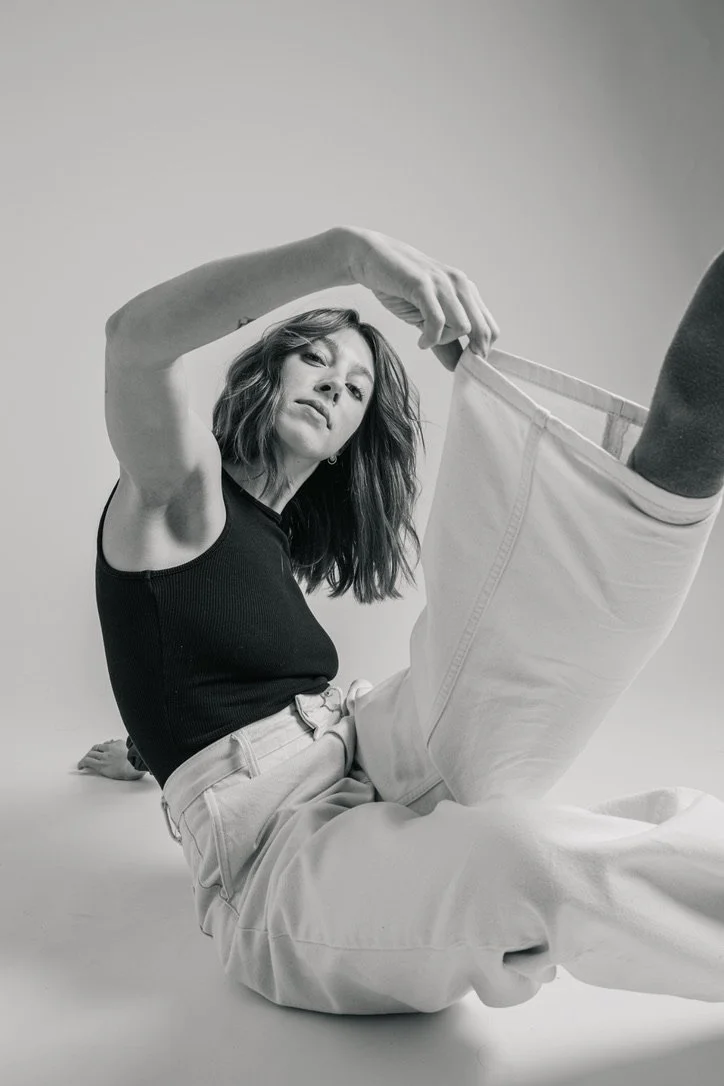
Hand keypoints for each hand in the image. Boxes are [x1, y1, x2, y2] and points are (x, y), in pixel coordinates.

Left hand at [77, 739, 145, 779]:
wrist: (134, 767)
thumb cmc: (136, 761)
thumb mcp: (132, 749)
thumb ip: (125, 746)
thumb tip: (118, 743)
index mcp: (117, 745)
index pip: (104, 745)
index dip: (99, 748)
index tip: (98, 751)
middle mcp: (109, 749)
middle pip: (95, 749)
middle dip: (91, 753)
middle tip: (89, 757)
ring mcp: (104, 757)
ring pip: (90, 754)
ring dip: (86, 758)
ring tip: (83, 762)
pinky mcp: (101, 765)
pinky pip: (88, 762)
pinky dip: (82, 763)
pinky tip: (80, 767)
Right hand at [344, 227, 499, 364]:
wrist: (371, 259)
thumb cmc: (399, 288)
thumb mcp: (425, 318)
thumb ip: (443, 342)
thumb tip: (455, 367)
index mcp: (466, 291)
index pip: (490, 328)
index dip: (481, 351)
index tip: (462, 364)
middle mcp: (460, 285)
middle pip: (482, 330)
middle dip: (469, 353)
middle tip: (450, 362)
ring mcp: (442, 283)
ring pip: (462, 326)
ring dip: (444, 341)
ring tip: (426, 341)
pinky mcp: (423, 284)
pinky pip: (437, 320)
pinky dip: (430, 337)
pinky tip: (420, 341)